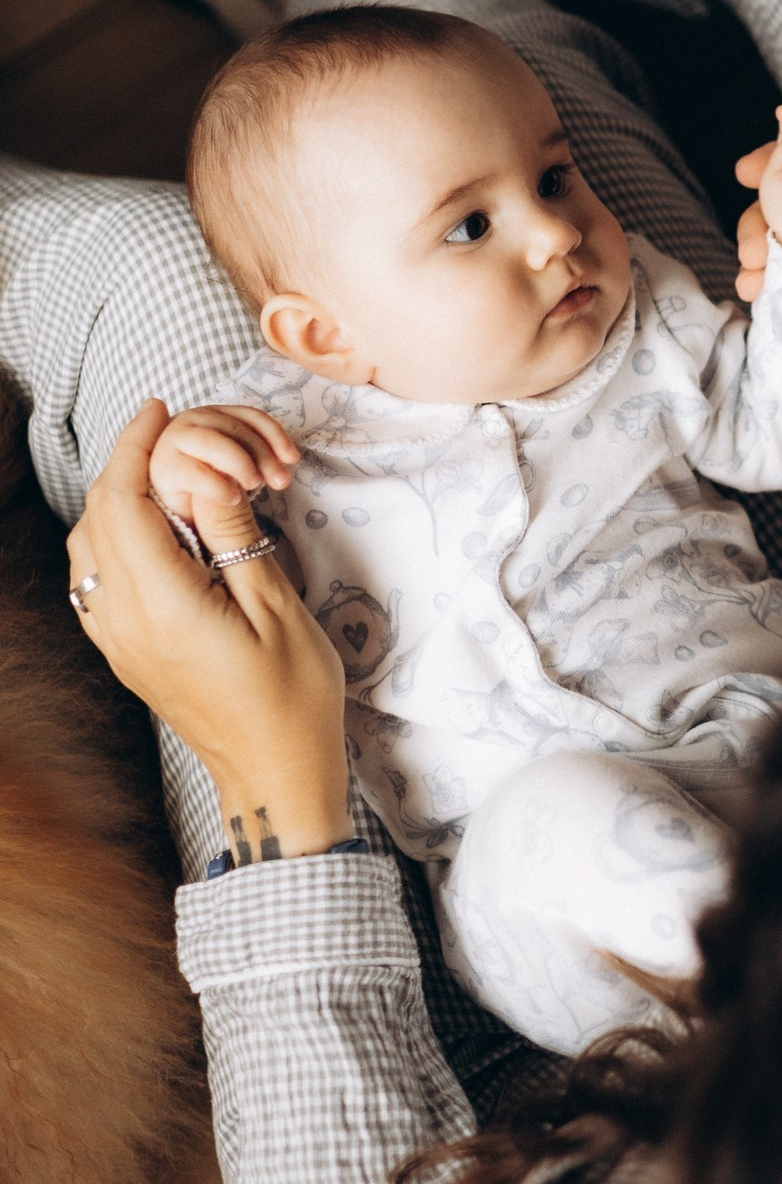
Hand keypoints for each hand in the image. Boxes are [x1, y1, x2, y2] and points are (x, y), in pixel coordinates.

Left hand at [69, 401, 349, 860]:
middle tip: (167, 430)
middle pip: (97, 519)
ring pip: (88, 549)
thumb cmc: (292, 698)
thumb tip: (207, 472)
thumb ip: (233, 534)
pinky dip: (112, 537)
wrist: (275, 774)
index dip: (135, 446)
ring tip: (160, 471)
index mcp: (162, 605)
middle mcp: (123, 623)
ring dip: (114, 500)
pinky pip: (96, 580)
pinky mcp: (126, 654)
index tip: (161, 410)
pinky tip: (149, 528)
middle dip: (124, 463)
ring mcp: (118, 642)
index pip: (123, 503)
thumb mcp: (277, 607)